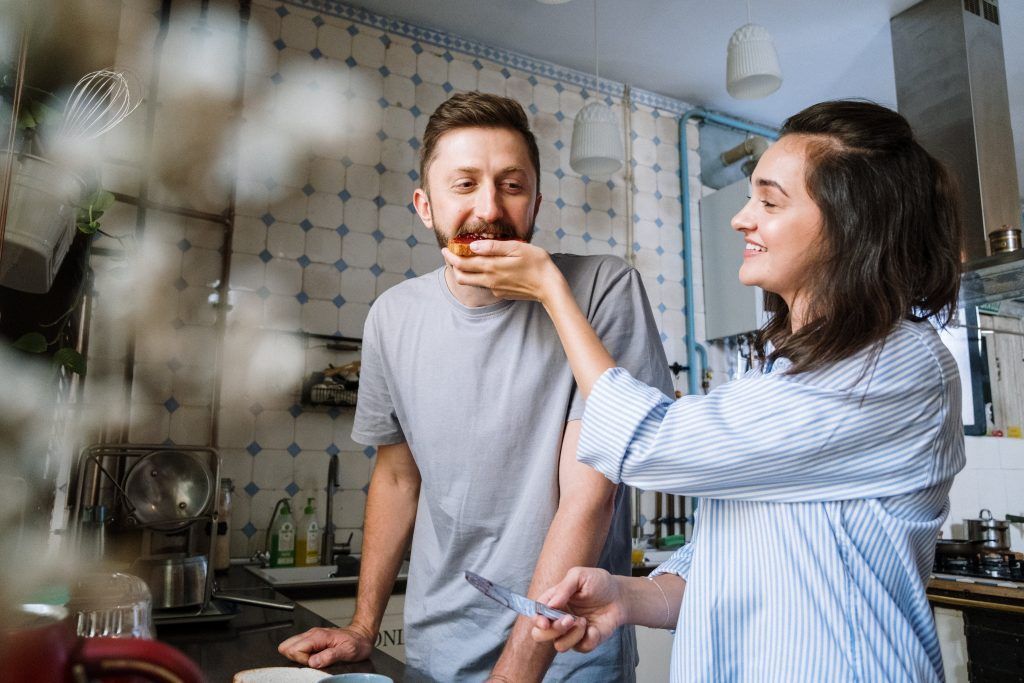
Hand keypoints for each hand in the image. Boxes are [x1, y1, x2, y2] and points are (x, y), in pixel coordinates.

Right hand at [277, 624, 374, 668]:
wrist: (362, 635)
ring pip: (291, 647)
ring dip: (300, 658)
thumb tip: (313, 662)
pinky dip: (302, 656)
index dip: (302, 660)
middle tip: (312, 661)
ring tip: (316, 659)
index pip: (294, 649)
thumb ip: (329, 656)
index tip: (314, 662)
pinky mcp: (312, 641)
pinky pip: (298, 648)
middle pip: (287, 646)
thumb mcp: (347, 651)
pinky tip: (315, 658)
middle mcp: (312, 634)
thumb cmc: (357, 642)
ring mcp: (311, 637)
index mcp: (318, 636)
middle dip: (297, 659)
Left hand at [442, 239, 565, 303]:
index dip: (451, 256)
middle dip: (453, 265)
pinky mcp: (501, 293)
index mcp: (492, 267)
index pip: (462, 263)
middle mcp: (490, 280)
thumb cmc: (537, 263)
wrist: (550, 287)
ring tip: (465, 259)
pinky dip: (479, 275)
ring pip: (472, 282)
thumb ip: (494, 247)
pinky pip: (485, 284)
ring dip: (464, 271)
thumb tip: (473, 246)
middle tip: (450, 254)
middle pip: (462, 276)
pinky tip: (487, 267)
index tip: (445, 249)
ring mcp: (495, 289)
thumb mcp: (517, 248)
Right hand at [530, 567, 626, 653]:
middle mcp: (557, 619)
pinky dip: (588, 638)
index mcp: (552, 602)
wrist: (619, 596)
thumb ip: (564, 588)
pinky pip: (580, 648)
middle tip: (569, 619)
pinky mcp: (584, 641)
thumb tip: (550, 605)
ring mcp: (570, 632)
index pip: (535, 614)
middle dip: (553, 630)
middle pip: (539, 635)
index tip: (545, 621)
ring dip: (572, 635)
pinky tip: (595, 628)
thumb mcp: (580, 576)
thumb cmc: (598, 583)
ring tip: (584, 621)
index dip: (536, 620)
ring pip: (559, 645)